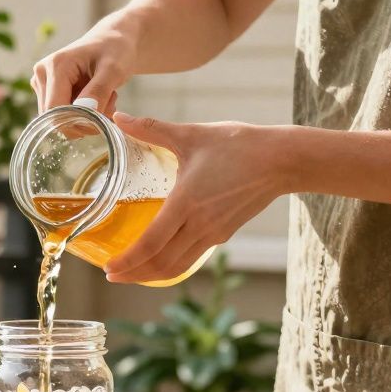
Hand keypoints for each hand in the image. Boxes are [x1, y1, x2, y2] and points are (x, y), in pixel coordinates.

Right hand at [31, 24, 136, 113]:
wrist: (113, 41)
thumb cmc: (115, 50)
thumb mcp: (114, 69)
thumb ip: (98, 91)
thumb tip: (84, 116)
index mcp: (55, 66)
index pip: (55, 110)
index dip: (76, 123)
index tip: (102, 121)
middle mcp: (42, 74)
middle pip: (55, 116)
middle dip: (83, 120)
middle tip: (109, 105)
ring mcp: (42, 82)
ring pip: (59, 118)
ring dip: (84, 117)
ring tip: (104, 98)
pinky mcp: (46, 90)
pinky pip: (61, 114)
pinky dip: (81, 113)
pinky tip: (95, 98)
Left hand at [103, 112, 291, 283]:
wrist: (282, 159)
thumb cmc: (237, 144)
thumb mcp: (191, 134)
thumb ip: (151, 128)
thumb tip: (119, 116)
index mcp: (186, 202)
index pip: (151, 243)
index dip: (127, 260)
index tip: (108, 268)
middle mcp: (200, 225)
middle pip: (161, 264)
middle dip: (133, 275)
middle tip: (111, 275)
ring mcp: (214, 233)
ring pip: (177, 266)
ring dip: (151, 274)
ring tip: (131, 273)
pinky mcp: (223, 234)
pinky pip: (191, 258)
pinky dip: (170, 265)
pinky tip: (158, 258)